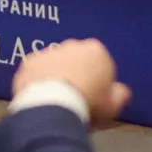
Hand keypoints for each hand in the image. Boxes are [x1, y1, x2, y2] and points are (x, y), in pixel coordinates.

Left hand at [12, 38, 129, 124]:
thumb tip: (121, 92)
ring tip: (57, 99)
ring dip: (56, 75)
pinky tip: (41, 97)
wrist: (53, 106)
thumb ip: (120, 94)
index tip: (95, 96)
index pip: (100, 62)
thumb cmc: (87, 103)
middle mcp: (72, 45)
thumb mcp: (112, 105)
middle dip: (76, 73)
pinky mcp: (30, 61)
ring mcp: (49, 51)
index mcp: (96, 51)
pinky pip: (36, 71)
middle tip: (76, 97)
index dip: (98, 80)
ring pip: (55, 63)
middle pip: (77, 60)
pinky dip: (38, 80)